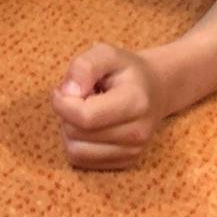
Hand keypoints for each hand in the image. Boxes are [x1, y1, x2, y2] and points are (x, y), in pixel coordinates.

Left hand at [52, 41, 167, 168]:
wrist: (155, 90)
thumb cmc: (125, 71)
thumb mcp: (105, 53)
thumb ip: (84, 66)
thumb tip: (68, 92)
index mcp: (135, 102)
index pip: (84, 116)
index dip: (62, 102)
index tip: (63, 89)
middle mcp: (137, 133)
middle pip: (76, 133)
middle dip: (66, 113)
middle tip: (78, 98)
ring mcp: (133, 151)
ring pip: (75, 150)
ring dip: (69, 129)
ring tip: (85, 111)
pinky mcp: (125, 163)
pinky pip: (81, 160)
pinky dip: (77, 142)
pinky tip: (89, 126)